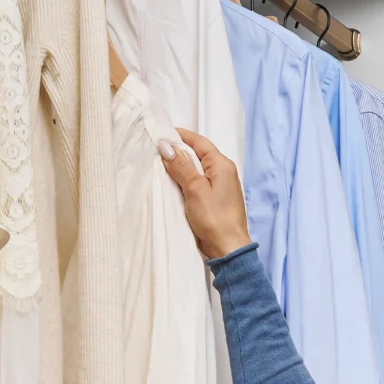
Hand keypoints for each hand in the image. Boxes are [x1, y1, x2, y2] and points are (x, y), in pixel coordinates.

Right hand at [159, 128, 251, 260]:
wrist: (228, 249)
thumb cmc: (214, 219)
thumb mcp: (195, 189)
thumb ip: (181, 167)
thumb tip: (167, 146)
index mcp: (222, 165)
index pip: (199, 142)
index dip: (181, 136)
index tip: (161, 134)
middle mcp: (223, 172)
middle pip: (198, 155)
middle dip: (178, 152)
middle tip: (156, 150)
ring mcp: (220, 187)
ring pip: (197, 170)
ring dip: (180, 167)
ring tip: (160, 164)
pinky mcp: (214, 200)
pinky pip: (198, 183)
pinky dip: (185, 181)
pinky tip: (172, 183)